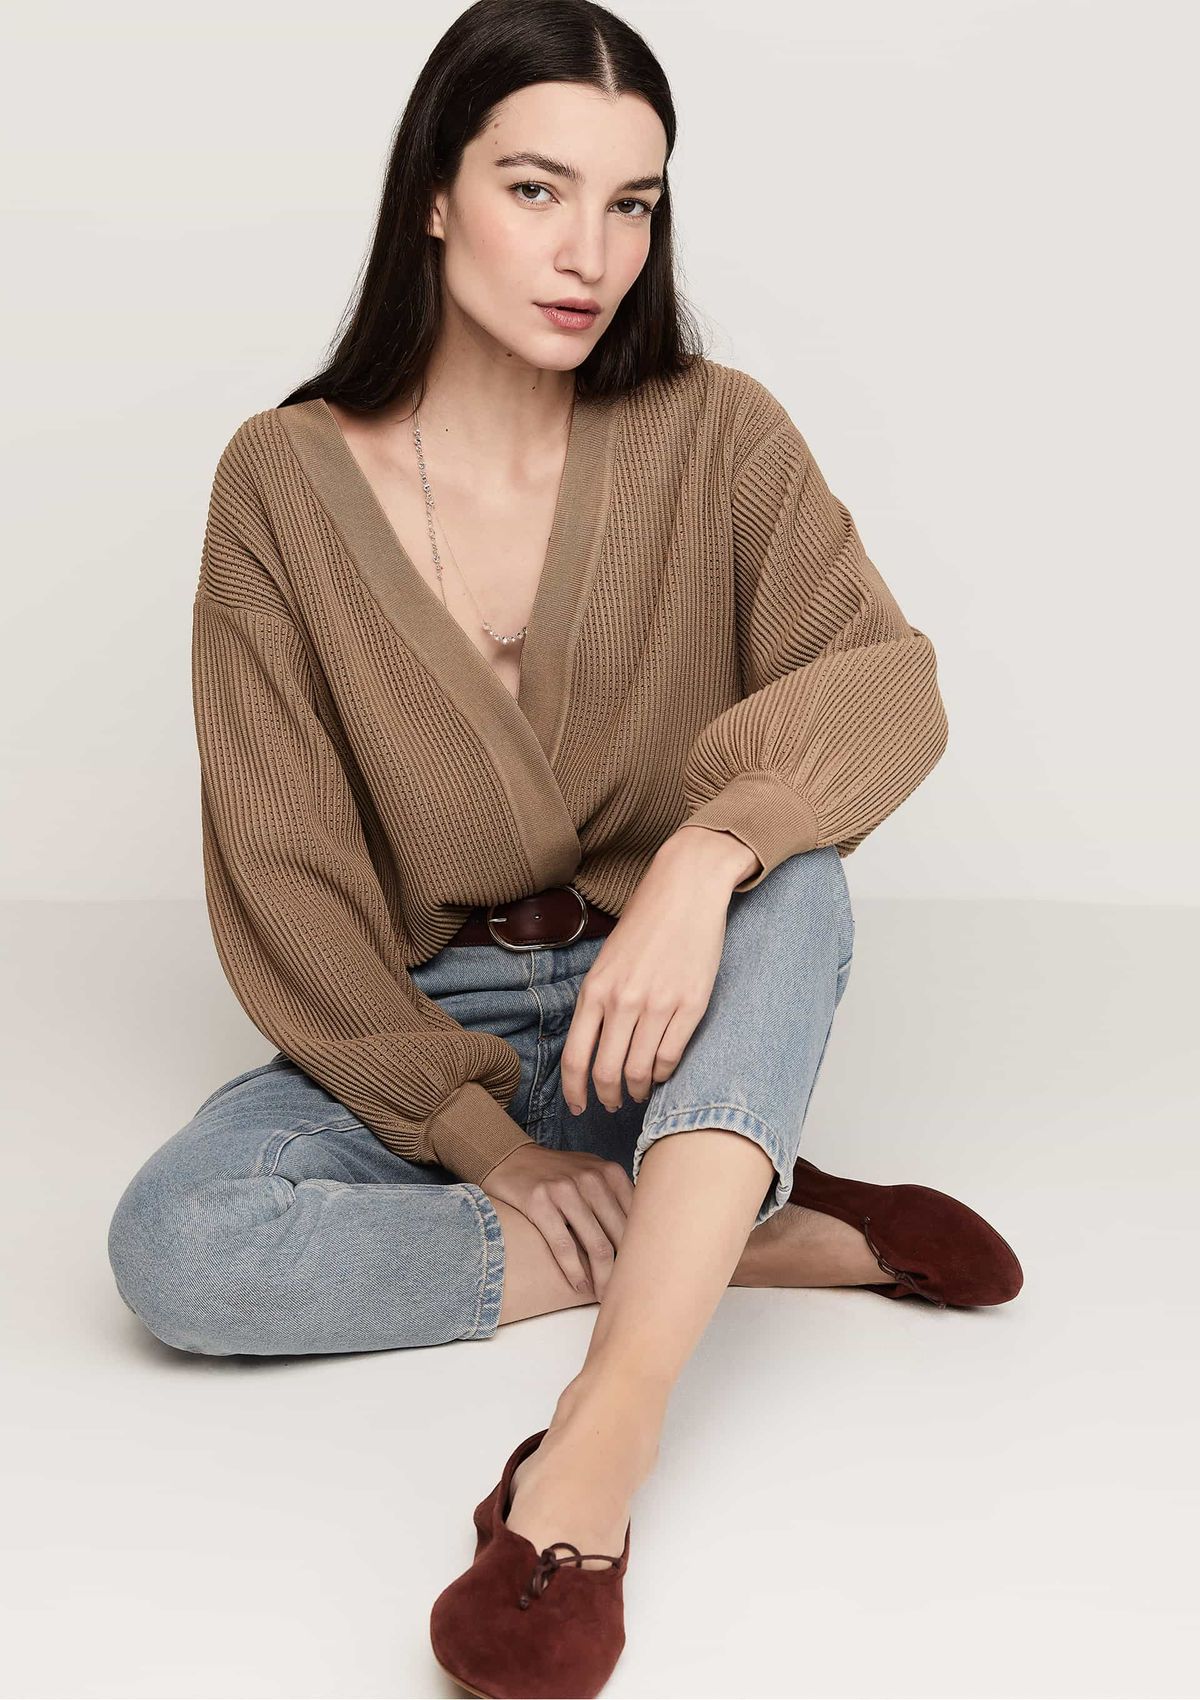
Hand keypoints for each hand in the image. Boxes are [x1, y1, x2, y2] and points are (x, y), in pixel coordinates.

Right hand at [480, 1142, 634, 1297]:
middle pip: (621, 1236)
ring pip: (597, 1245)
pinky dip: (574, 1272)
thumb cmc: (557, 1173)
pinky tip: (579, 1286)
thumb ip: (616, 1197)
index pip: (638, 1219)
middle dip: (626, 1271)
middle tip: (626, 1293)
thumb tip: (639, 1237)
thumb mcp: (592, 1172)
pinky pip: (564, 1246)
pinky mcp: (540, 1203)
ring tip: (603, 1296)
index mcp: (611, 1173)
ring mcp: (566, 1190)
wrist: (511, 1158)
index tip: (642, 1274)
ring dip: (602, 1278)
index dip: (642, 1251)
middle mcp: (592, 1179)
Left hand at [559, 827, 757, 1116]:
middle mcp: (623, 1001)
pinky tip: (663, 1072)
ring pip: (641, 1071)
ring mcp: (658, 1004)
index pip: (576, 1058)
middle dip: (608, 1097)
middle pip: (607, 1073)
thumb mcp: (607, 960)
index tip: (580, 1107)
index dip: (575, 1092)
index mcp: (595, 990)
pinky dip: (665, 1074)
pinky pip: (671, 1057)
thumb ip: (598, 1001)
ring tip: (640, 1092)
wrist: (686, 889)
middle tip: (613, 1104)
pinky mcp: (691, 1004)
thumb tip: (593, 1046)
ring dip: (638, 1090)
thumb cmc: (646, 922)